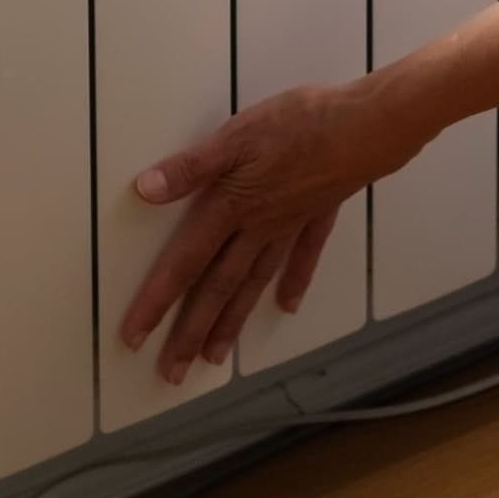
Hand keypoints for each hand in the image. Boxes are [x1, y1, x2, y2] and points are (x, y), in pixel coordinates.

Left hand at [120, 80, 408, 381]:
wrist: (366, 127)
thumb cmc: (299, 124)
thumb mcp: (237, 135)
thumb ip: (192, 166)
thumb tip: (144, 191)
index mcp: (231, 207)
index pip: (186, 262)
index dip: (157, 300)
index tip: (132, 339)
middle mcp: (258, 227)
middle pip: (219, 286)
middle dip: (192, 330)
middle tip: (171, 374)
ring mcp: (291, 225)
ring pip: (255, 280)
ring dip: (233, 319)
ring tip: (215, 358)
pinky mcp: (320, 214)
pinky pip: (305, 255)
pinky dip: (295, 281)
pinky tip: (288, 304)